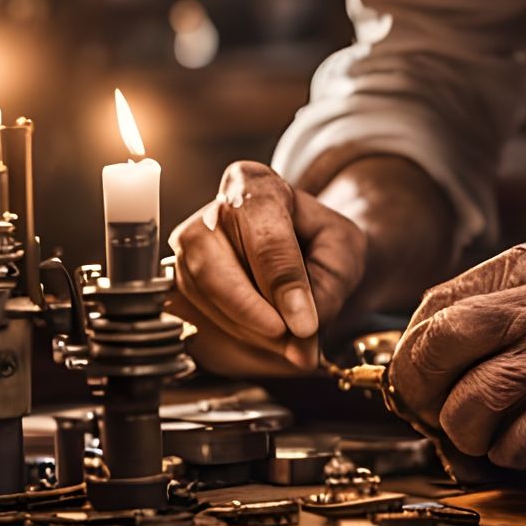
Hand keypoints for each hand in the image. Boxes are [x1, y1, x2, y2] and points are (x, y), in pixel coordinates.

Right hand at [168, 160, 367, 375]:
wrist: (303, 242)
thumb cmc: (320, 239)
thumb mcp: (342, 251)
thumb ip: (327, 285)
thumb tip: (300, 330)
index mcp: (255, 184)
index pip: (264, 236)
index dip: (283, 283)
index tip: (304, 323)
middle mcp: (215, 208)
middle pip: (214, 261)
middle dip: (251, 309)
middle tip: (287, 337)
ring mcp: (191, 240)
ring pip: (202, 289)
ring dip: (245, 326)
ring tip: (287, 342)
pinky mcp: (182, 272)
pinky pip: (197, 308)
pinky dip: (234, 330)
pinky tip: (265, 336)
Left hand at [388, 245, 525, 468]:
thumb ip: (490, 300)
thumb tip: (425, 345)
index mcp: (520, 271)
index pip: (435, 308)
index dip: (410, 354)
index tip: (412, 379)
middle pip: (444, 345)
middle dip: (421, 389)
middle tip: (429, 410)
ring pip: (479, 396)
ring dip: (463, 428)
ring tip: (474, 434)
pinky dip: (508, 451)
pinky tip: (514, 445)